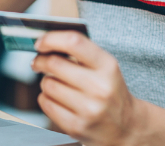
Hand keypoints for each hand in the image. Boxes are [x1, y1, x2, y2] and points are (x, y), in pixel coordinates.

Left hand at [31, 31, 146, 144]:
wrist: (126, 125)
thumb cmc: (109, 91)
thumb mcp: (105, 67)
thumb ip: (80, 52)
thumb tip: (46, 42)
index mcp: (108, 66)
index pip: (74, 43)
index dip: (51, 39)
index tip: (40, 42)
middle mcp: (100, 87)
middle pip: (54, 64)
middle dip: (41, 61)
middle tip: (38, 62)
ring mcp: (88, 109)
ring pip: (48, 84)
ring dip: (46, 82)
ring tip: (56, 84)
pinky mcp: (76, 126)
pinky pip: (46, 103)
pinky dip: (45, 98)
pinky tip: (56, 99)